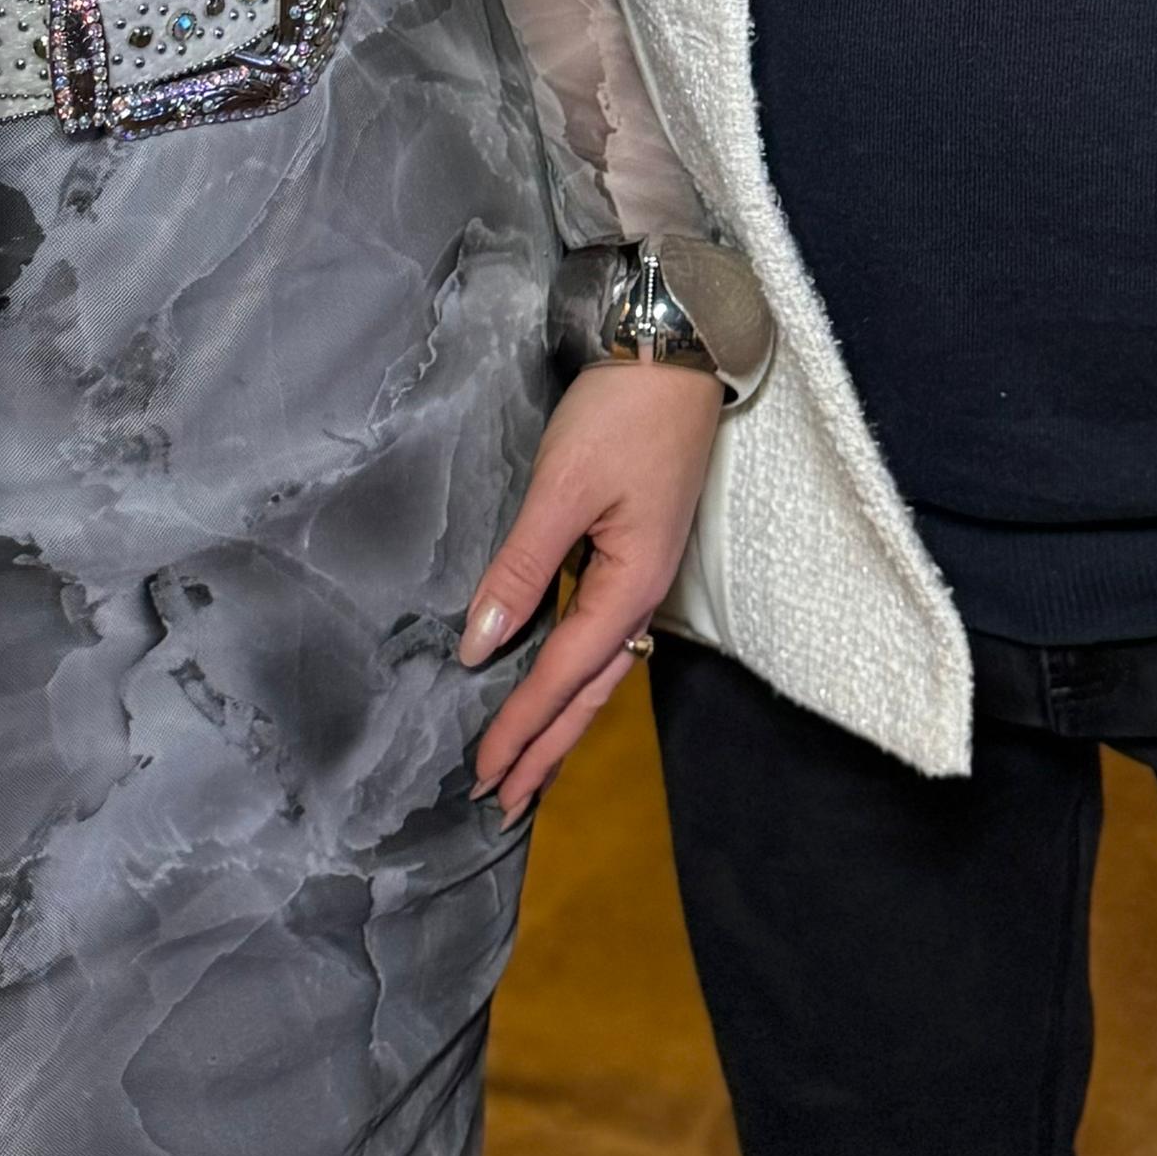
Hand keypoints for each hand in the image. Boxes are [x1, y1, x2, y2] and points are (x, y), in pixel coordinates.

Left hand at [461, 360, 723, 820]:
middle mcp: (643, 593)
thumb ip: (521, 569)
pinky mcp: (635, 552)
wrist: (675, 351)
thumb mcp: (562, 488)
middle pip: (590, 691)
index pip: (563, 675)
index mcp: (630, 585)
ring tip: (528, 767)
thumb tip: (481, 647)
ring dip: (562, 720)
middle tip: (504, 803)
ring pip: (599, 668)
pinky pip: (601, 634)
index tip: (484, 777)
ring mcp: (642, 574)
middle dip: (546, 748)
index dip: (521, 727)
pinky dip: (573, 675)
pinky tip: (555, 684)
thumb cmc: (621, 413)